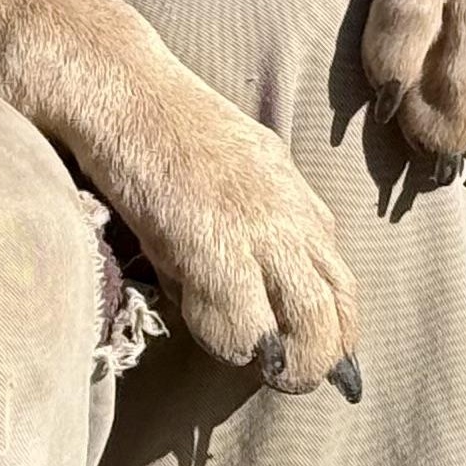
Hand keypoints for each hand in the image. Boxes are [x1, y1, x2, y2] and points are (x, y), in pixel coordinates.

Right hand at [95, 75, 360, 395]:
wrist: (125, 89)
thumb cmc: (162, 127)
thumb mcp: (234, 167)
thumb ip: (255, 220)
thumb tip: (253, 285)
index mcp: (295, 197)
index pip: (340, 279)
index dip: (333, 324)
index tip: (318, 353)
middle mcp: (291, 217)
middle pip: (337, 309)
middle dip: (323, 356)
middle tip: (295, 377)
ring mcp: (260, 234)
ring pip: (309, 328)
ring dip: (290, 364)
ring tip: (263, 371)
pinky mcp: (219, 251)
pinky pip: (246, 328)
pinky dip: (232, 345)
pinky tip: (207, 329)